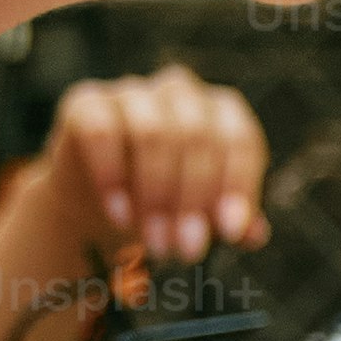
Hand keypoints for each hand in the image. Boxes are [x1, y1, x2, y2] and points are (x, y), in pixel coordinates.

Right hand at [16, 66, 266, 281]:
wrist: (101, 199)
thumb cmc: (168, 201)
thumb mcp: (204, 213)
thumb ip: (234, 221)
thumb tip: (253, 234)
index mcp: (222, 110)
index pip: (240, 139)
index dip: (238, 185)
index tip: (230, 231)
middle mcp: (181, 91)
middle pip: (198, 137)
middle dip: (193, 201)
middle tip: (187, 249)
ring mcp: (132, 92)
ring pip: (153, 133)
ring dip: (157, 195)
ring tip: (156, 241)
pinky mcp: (86, 102)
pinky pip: (101, 132)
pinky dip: (112, 177)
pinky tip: (120, 214)